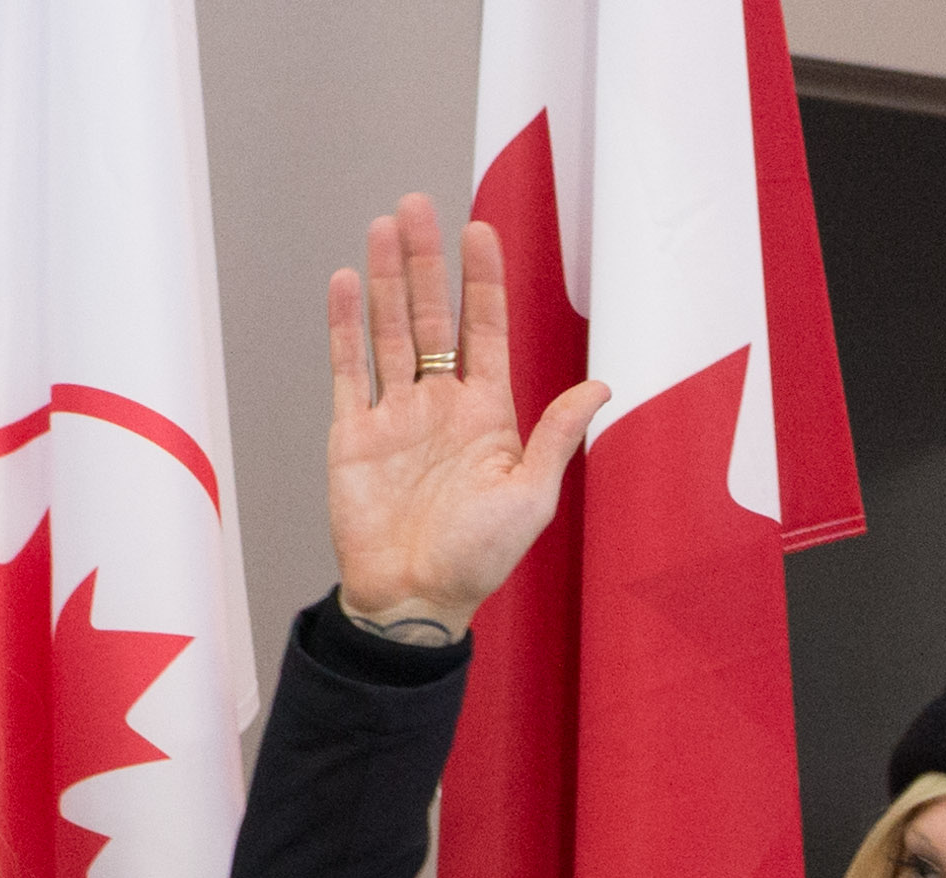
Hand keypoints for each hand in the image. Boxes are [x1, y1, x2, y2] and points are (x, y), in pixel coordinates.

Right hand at [326, 192, 609, 639]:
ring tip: (383, 228)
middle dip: (425, 263)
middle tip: (417, 208)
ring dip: (385, 281)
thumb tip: (600, 386)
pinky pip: (348, 370)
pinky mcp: (352, 435)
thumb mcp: (530, 498)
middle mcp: (439, 405)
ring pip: (388, 332)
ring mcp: (394, 416)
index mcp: (485, 414)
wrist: (411, 601)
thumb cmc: (475, 560)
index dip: (481, 280)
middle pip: (430, 316)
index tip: (477, 231)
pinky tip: (346, 284)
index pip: (484, 329)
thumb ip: (557, 437)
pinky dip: (345, 327)